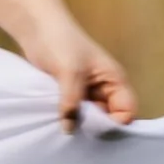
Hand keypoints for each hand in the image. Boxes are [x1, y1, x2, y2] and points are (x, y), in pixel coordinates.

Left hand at [20, 10, 137, 131]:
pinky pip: (74, 113)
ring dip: (79, 124)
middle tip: (77, 136)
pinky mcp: (70, 94)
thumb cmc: (61, 43)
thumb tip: (70, 130)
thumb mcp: (70, 72)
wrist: (36, 27)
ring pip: (90, 118)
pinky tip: (56, 125)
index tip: (94, 131)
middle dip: (96, 128)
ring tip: (64, 132)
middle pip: (109, 119)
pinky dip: (67, 119)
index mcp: (115, 81)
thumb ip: (72, 102)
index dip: (115, 124)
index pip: (127, 112)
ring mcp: (87, 93)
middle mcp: (105, 89)